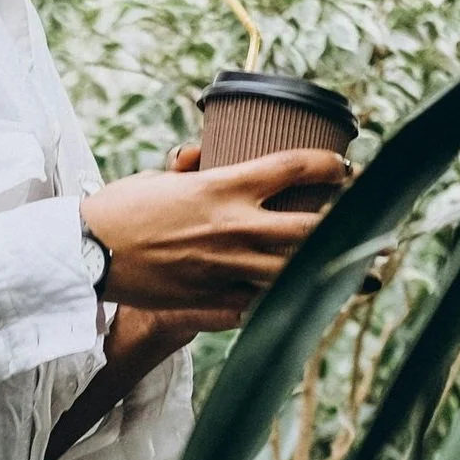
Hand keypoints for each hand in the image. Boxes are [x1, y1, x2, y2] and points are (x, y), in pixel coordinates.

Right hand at [80, 142, 344, 316]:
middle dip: (351, 225)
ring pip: (296, 272)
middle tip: (374, 225)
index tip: (346, 168)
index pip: (294, 168)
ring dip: (335, 275)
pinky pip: (263, 303)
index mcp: (223, 188)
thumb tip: (197, 155)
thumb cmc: (118, 210)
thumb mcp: (158, 179)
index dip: (330, 165)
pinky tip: (310, 303)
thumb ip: (189, 171)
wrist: (85, 253)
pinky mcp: (213, 300)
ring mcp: (227, 268)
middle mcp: (234, 227)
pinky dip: (287, 302)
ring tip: (365, 276)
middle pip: (311, 226)